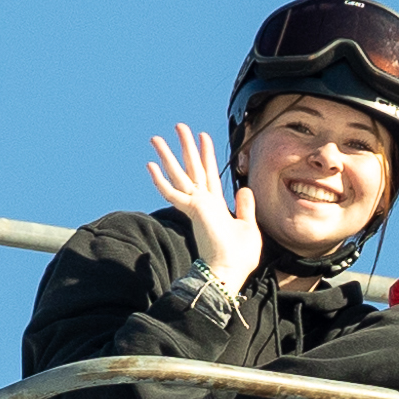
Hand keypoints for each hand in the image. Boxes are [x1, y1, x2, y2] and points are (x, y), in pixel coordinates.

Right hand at [146, 123, 259, 292]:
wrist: (229, 271)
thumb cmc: (239, 256)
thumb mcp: (248, 226)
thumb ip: (245, 206)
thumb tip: (244, 188)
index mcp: (215, 206)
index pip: (209, 174)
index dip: (206, 155)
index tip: (203, 136)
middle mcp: (202, 203)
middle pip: (192, 168)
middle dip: (185, 146)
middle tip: (179, 126)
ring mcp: (195, 206)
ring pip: (178, 174)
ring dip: (168, 155)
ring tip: (157, 137)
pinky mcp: (191, 210)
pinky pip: (172, 193)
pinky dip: (160, 180)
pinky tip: (150, 165)